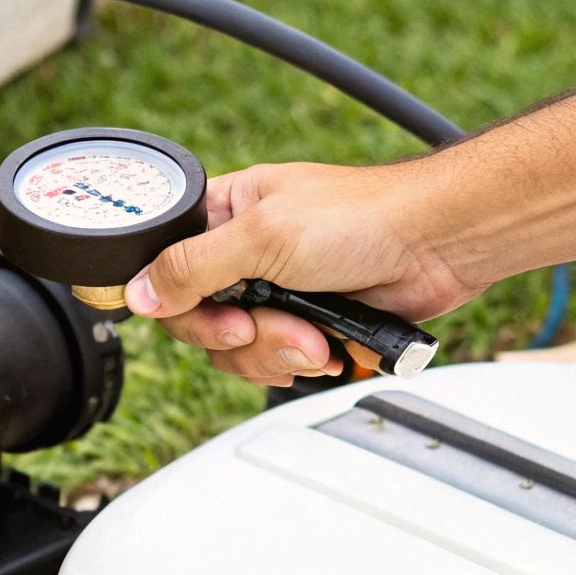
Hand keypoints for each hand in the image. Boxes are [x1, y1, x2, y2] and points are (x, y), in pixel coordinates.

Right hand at [124, 161, 480, 386]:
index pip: (166, 266)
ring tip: (313, 335)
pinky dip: (301, 362)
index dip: (176, 299)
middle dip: (237, 334)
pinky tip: (326, 345)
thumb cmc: (364, 216)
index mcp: (225, 212)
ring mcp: (276, 291)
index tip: (204, 313)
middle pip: (198, 320)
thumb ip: (193, 266)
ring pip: (238, 349)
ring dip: (275, 351)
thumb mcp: (262, 235)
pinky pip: (276, 362)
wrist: (437, 245)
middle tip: (263, 323)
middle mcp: (245, 253)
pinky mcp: (308, 323)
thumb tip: (138, 292)